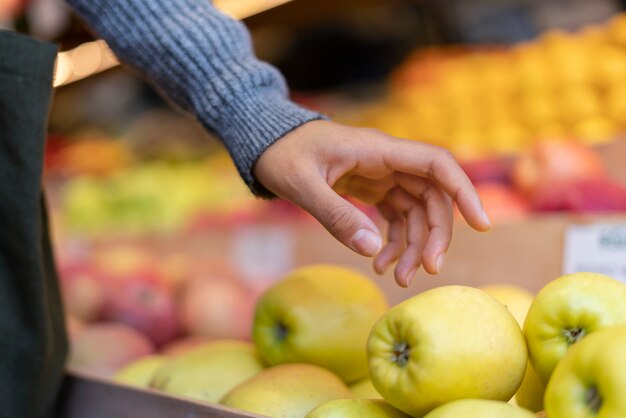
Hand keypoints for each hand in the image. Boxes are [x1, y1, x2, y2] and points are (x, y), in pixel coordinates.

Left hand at [253, 120, 490, 286]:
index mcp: (378, 150)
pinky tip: (381, 263)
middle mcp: (387, 161)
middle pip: (432, 196)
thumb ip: (335, 215)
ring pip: (416, 211)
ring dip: (414, 245)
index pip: (436, 164)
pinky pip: (396, 216)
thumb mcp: (302, 186)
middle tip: (425, 271)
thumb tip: (373, 251)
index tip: (482, 225)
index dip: (463, 192)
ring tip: (399, 278)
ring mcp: (381, 175)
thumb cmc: (281, 155)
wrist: (267, 142)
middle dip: (435, 235)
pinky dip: (394, 241)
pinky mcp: (372, 188)